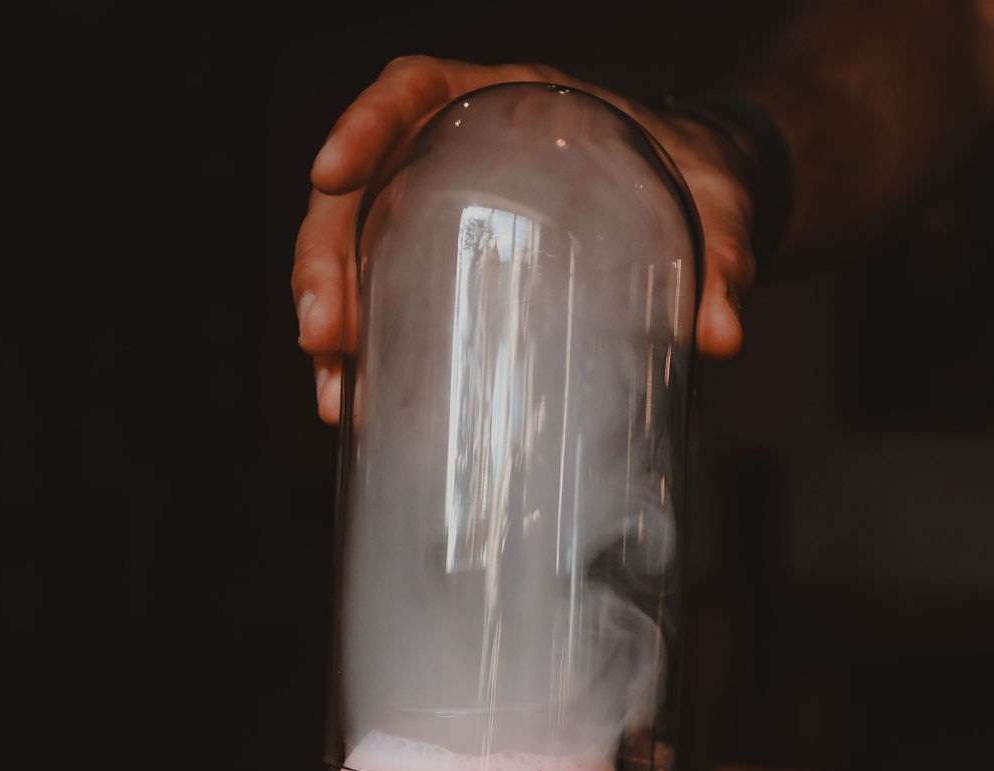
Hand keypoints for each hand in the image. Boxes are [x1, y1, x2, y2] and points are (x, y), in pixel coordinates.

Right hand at [293, 56, 755, 422]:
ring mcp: (447, 213)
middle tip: (324, 335)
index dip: (363, 124)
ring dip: (330, 317)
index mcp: (509, 104)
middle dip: (324, 258)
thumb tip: (722, 333)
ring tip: (332, 392)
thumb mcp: (713, 211)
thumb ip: (723, 260)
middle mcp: (461, 152)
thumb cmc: (697, 186)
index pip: (414, 90)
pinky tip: (354, 402)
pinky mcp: (451, 271)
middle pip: (361, 188)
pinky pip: (386, 297)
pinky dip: (364, 349)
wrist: (701, 213)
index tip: (331, 172)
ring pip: (357, 250)